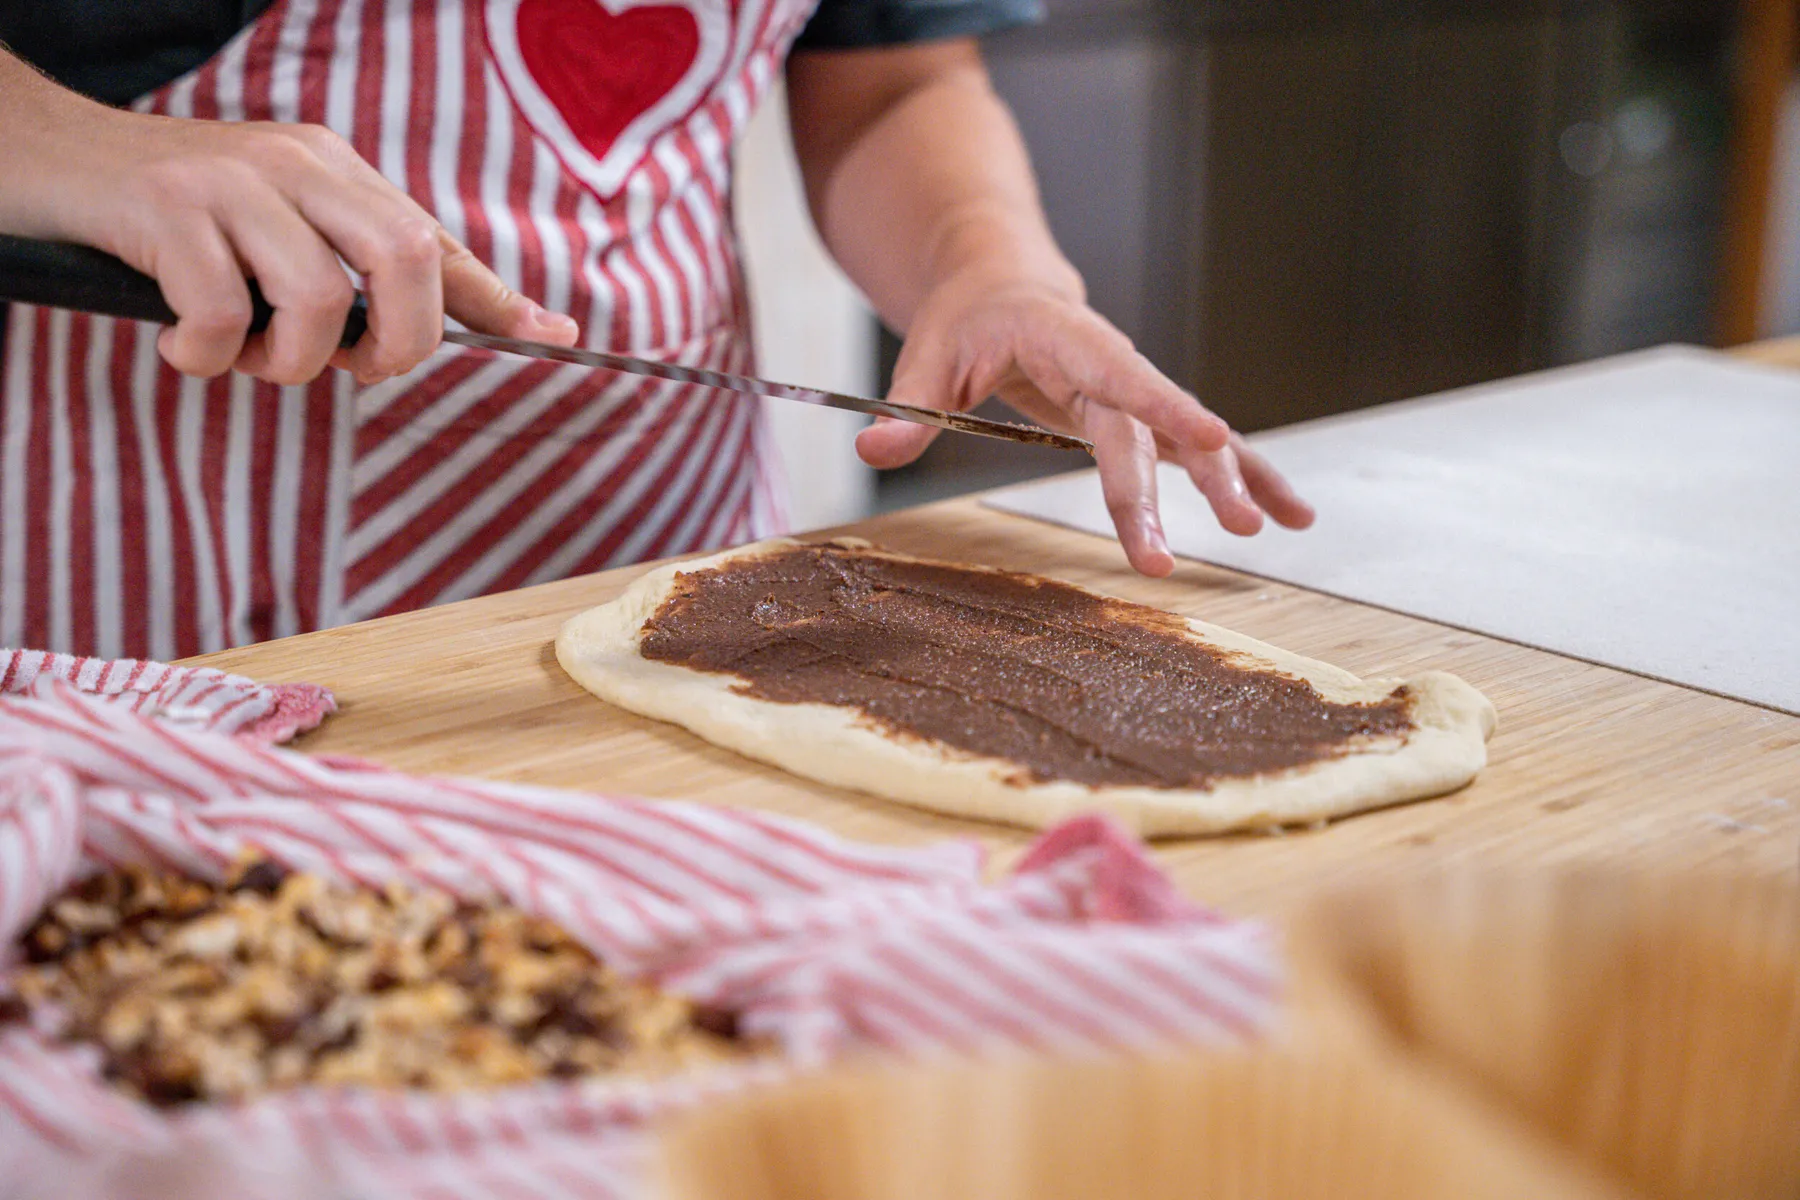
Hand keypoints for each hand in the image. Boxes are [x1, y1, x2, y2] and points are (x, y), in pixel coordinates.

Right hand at [0, 68, 576, 384]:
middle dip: (397, 342)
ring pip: (319, 295)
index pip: (432, 239)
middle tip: (350, 369)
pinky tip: (179, 344)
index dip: (496, 298)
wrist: (45, 160)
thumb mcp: (273, 230)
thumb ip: (349, 272)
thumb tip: (444, 329)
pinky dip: (205, 353)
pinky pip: (219, 309)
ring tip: (241, 354)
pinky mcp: (165, 207)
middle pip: (404, 259)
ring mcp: (231, 181)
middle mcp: (295, 164)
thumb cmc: (170, 219)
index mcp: (333, 171)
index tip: (555, 337)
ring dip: (288, 360)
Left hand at [856, 269, 1314, 577]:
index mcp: (1068, 341)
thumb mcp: (925, 353)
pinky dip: (1246, 477)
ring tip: (1279, 526)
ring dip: (1237, 481)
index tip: (1212, 437)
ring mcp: (1136, 394)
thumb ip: (908, 405)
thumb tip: (874, 446)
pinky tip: (1289, 516)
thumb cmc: (965, 318)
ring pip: (1193, 440)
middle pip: (1151, 433)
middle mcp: (1115, 367)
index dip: (1168, 407)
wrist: (1002, 284)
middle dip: (1185, 487)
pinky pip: (1196, 451)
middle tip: (1218, 539)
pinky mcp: (1144, 418)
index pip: (1121, 377)